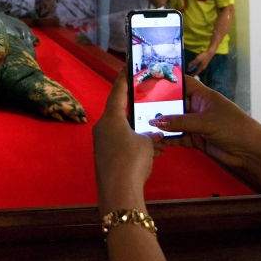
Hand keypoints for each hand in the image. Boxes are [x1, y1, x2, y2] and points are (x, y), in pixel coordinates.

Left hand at [93, 71, 162, 211]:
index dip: (123, 81)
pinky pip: (122, 146)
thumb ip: (149, 135)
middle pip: (120, 115)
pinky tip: (152, 154)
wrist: (118, 192)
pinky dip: (136, 147)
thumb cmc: (132, 160)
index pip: (117, 94)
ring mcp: (102, 145)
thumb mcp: (146, 144)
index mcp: (111, 119)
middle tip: (149, 106)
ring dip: (139, 134)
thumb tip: (152, 136)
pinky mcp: (105, 159)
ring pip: (123, 133)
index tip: (126, 69)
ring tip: (158, 139)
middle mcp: (102, 129)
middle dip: (137, 114)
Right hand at [150, 78, 260, 172]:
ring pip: (173, 121)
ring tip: (142, 123)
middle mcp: (197, 107)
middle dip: (158, 105)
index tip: (148, 79)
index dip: (167, 80)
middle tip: (137, 104)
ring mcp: (196, 124)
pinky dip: (168, 138)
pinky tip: (156, 139)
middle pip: (174, 103)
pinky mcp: (196, 139)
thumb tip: (155, 122)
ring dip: (161, 124)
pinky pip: (178, 136)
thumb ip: (180, 122)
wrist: (251, 152)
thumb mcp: (205, 122)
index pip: (181, 82)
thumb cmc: (233, 127)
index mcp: (203, 95)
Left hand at [187, 50, 213, 75]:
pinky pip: (199, 67)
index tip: (189, 76)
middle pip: (197, 71)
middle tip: (189, 72)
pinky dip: (196, 67)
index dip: (192, 74)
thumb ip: (192, 63)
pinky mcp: (204, 64)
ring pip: (198, 69)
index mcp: (201, 68)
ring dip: (194, 69)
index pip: (196, 73)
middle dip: (193, 72)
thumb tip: (188, 68)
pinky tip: (194, 65)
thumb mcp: (197, 59)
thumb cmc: (203, 56)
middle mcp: (203, 68)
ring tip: (190, 69)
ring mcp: (204, 66)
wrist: (210, 53)